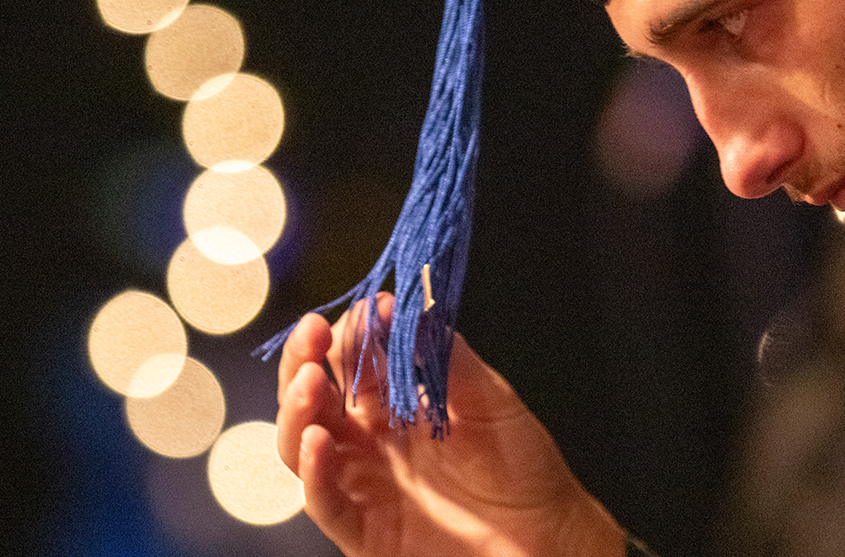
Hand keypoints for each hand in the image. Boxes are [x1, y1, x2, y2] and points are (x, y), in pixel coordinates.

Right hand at [275, 294, 626, 556]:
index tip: (368, 310)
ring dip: (298, 409)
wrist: (547, 536)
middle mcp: (371, 440)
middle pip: (316, 394)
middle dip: (304, 359)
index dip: (355, 332)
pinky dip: (313, 471)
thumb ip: (448, 359)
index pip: (356, 359)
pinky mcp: (363, 530)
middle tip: (311, 332)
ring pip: (303, 442)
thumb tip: (414, 310)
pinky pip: (323, 501)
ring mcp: (362, 482)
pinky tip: (318, 442)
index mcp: (397, 403)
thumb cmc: (522, 467)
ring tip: (309, 381)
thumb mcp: (490, 401)